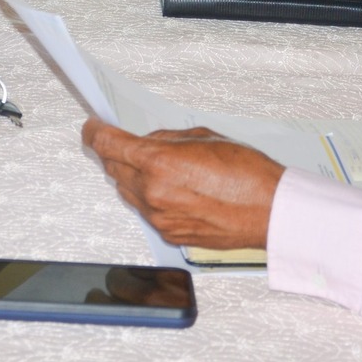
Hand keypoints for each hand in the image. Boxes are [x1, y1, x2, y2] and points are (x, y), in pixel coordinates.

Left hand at [82, 119, 282, 250]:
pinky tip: (176, 190)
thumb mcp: (204, 137)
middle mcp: (152, 192)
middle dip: (116, 153)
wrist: (269, 211)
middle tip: (127, 143)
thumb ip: (167, 139)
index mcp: (158, 162)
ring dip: (133, 176)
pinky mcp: (168, 235)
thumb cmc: (246, 174)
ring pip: (127, 191)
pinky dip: (152, 198)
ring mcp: (158, 217)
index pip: (106, 144)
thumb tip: (147, 142)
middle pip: (112, 168)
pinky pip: (146, 211)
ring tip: (163, 168)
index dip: (94, 132)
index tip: (93, 127)